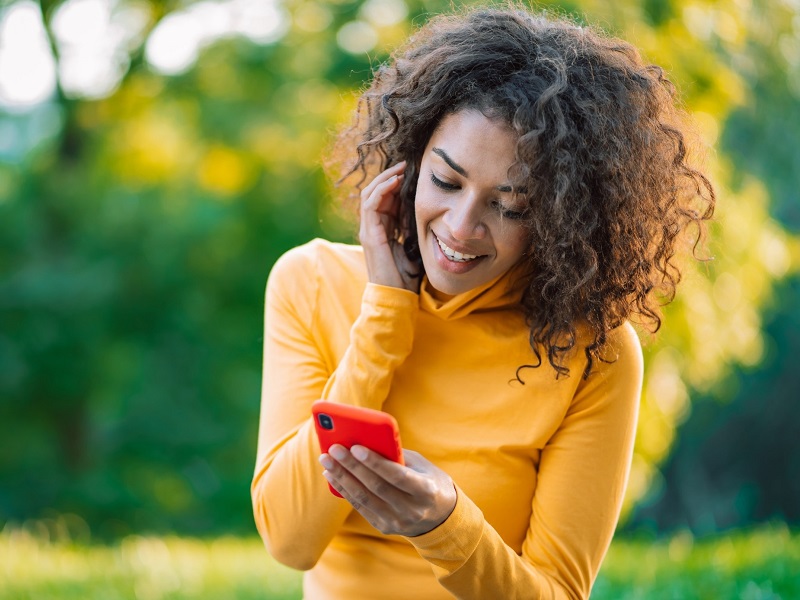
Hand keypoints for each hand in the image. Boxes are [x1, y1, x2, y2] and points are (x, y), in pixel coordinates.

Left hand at [319, 445, 456, 537]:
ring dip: (342, 477)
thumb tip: (366, 441)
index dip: (375, 462)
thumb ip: (398, 456)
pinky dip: (344, 490)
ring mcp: (397, 521)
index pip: (397, 476)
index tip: (355, 447)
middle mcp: (412, 510)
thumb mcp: (423, 466)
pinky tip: (332, 475)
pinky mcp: (384, 527)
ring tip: (327, 460)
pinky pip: (360, 507)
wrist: (441, 518)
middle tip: (333, 449)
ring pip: (363, 498)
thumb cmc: (430, 481)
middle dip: (351, 466)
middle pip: (375, 487)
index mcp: (426, 491)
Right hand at [359, 162, 419, 292]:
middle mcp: (373, 228)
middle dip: (389, 176)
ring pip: (370, 195)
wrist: (396, 296)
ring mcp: (369, 230)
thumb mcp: (415, 248)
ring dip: (384, 179)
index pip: (385, 200)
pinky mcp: (369, 234)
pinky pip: (370, 204)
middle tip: (405, 165)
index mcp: (384, 230)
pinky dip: (381, 190)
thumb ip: (415, 232)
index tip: (411, 173)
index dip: (395, 184)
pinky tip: (394, 181)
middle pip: (375, 193)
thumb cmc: (406, 278)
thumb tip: (431, 217)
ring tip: (399, 169)